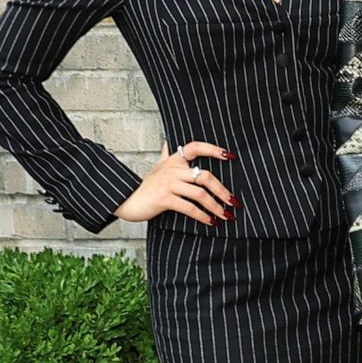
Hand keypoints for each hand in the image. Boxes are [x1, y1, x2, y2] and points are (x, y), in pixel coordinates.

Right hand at [114, 141, 237, 224]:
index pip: (196, 147)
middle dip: (222, 190)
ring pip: (200, 194)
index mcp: (174, 160)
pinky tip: (211, 222)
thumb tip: (168, 141)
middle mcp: (173, 169)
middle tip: (233, 201)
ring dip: (216, 206)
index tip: (230, 156)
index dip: (213, 149)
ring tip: (226, 215)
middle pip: (205, 176)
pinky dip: (202, 216)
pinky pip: (189, 207)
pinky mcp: (164, 199)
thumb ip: (166, 154)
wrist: (127, 200)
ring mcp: (168, 184)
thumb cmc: (147, 185)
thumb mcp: (157, 166)